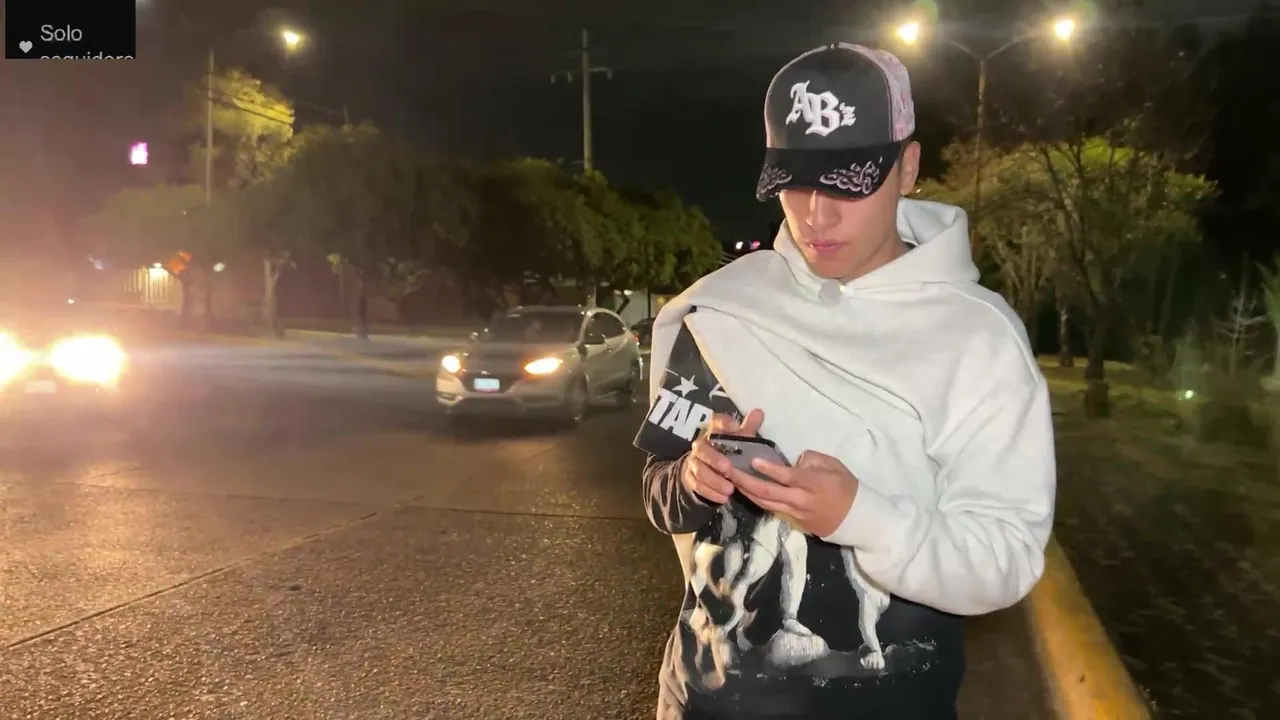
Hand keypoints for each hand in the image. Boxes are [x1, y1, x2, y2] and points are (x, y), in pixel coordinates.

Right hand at [681, 409, 764, 504]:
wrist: (704, 468)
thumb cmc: (727, 451)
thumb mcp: (738, 440)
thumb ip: (748, 428)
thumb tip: (759, 412)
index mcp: (713, 432)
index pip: (715, 423)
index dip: (724, 424)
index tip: (735, 427)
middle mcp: (700, 445)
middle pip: (703, 449)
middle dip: (715, 459)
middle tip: (728, 469)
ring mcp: (694, 462)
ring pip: (700, 470)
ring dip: (714, 480)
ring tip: (730, 490)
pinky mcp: (690, 478)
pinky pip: (697, 485)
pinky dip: (710, 492)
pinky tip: (723, 499)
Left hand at [726, 449, 858, 537]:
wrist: (857, 518)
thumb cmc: (846, 487)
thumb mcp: (834, 465)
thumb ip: (812, 459)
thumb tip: (794, 461)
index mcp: (812, 484)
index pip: (786, 476)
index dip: (769, 469)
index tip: (751, 460)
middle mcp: (800, 500)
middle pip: (767, 492)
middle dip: (745, 481)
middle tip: (728, 470)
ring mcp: (795, 513)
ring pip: (765, 503)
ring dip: (746, 492)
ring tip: (730, 480)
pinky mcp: (794, 521)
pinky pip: (772, 509)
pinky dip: (757, 500)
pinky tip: (747, 491)